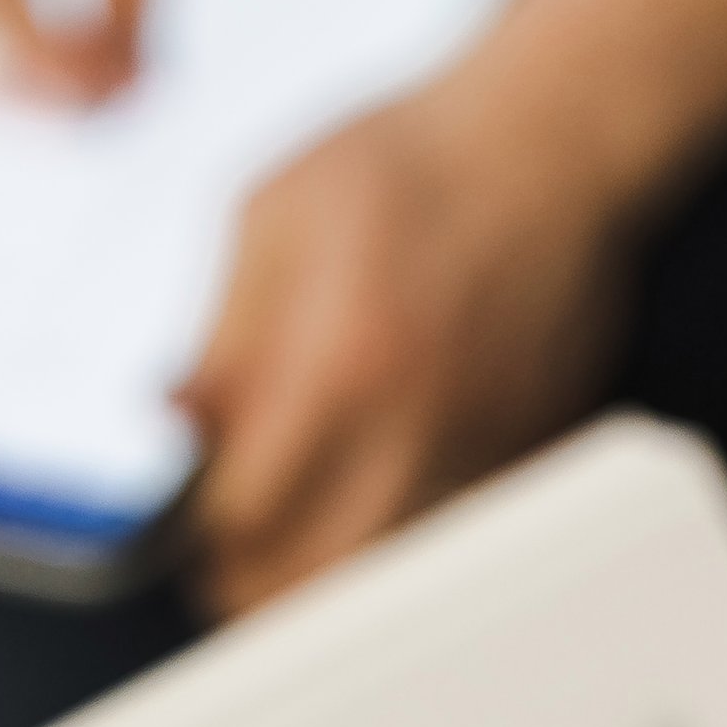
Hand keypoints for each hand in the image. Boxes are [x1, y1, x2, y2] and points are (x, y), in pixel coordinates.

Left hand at [180, 88, 628, 615]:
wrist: (550, 141)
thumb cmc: (410, 163)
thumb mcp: (271, 217)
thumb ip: (219, 336)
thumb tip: (176, 423)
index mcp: (338, 363)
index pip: (243, 519)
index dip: (197, 541)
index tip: (188, 530)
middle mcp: (415, 426)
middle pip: (318, 582)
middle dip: (260, 585)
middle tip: (233, 561)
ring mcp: (481, 451)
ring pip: (390, 581)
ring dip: (334, 581)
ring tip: (300, 546)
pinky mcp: (528, 455)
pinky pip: (451, 546)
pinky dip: (406, 548)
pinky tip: (377, 509)